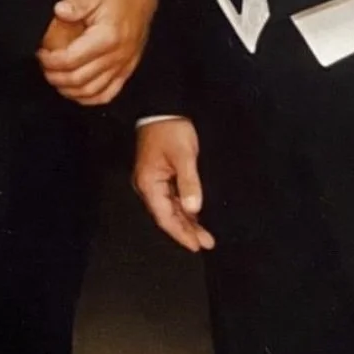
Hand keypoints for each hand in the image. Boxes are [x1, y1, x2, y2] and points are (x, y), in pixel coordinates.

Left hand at [37, 0, 157, 106]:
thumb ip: (77, 2)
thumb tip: (59, 11)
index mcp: (107, 37)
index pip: (71, 59)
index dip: (50, 60)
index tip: (40, 52)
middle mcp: (116, 56)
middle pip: (78, 79)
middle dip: (54, 76)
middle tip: (43, 66)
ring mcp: (123, 67)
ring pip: (90, 91)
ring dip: (68, 89)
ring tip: (55, 77)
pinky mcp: (126, 71)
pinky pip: (106, 95)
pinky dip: (88, 98)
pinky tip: (75, 90)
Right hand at [134, 119, 214, 252]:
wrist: (162, 107)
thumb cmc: (171, 129)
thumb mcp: (184, 155)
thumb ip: (189, 182)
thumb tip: (194, 209)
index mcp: (149, 183)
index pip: (165, 217)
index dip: (181, 233)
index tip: (197, 246)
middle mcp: (147, 186)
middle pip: (167, 215)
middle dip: (186, 230)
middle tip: (206, 243)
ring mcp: (152, 180)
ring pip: (170, 208)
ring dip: (186, 221)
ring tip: (204, 235)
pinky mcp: (159, 174)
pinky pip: (171, 198)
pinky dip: (183, 208)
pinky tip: (195, 215)